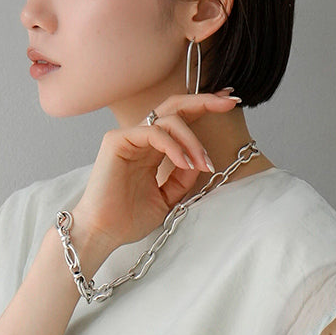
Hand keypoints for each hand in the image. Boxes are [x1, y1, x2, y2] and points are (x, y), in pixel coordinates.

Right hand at [74, 91, 242, 253]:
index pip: (181, 119)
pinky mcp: (117, 141)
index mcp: (153, 149)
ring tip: (203, 164)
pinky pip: (153, 132)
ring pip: (169, 120)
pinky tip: (184, 163)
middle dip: (205, 101)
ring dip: (192, 140)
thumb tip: (200, 159)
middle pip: (175, 106)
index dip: (205, 107)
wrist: (105, 233)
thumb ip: (184, 177)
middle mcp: (142, 138)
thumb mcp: (168, 197)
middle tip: (229, 102)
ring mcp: (128, 137)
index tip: (230, 102)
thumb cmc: (129, 219)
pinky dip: (173, 146)